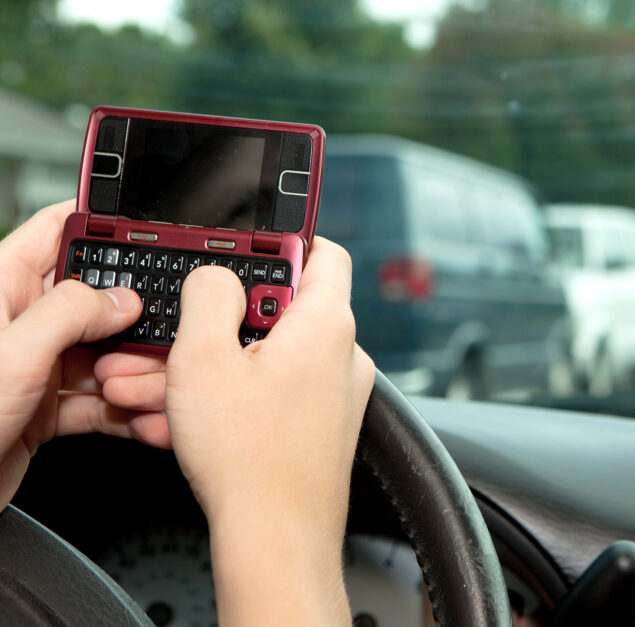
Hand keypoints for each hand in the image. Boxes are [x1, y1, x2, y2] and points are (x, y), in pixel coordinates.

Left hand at [0, 201, 168, 505]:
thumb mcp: (13, 354)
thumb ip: (70, 315)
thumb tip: (121, 298)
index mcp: (1, 288)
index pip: (56, 231)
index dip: (101, 223)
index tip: (147, 230)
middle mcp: (22, 323)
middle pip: (96, 299)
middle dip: (135, 313)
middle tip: (169, 323)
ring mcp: (36, 366)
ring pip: (106, 354)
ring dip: (136, 371)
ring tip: (156, 386)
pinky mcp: (45, 409)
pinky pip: (101, 401)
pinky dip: (127, 412)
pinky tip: (146, 419)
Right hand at [101, 237, 374, 625]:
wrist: (275, 537)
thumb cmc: (252, 458)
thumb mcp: (204, 356)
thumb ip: (210, 295)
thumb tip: (217, 274)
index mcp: (326, 324)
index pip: (324, 252)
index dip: (282, 241)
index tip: (243, 247)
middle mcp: (340, 355)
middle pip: (276, 312)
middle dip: (211, 323)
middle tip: (169, 336)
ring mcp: (331, 394)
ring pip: (261, 359)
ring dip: (205, 367)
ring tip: (148, 386)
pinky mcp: (316, 426)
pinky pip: (267, 395)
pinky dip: (225, 398)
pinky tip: (176, 417)